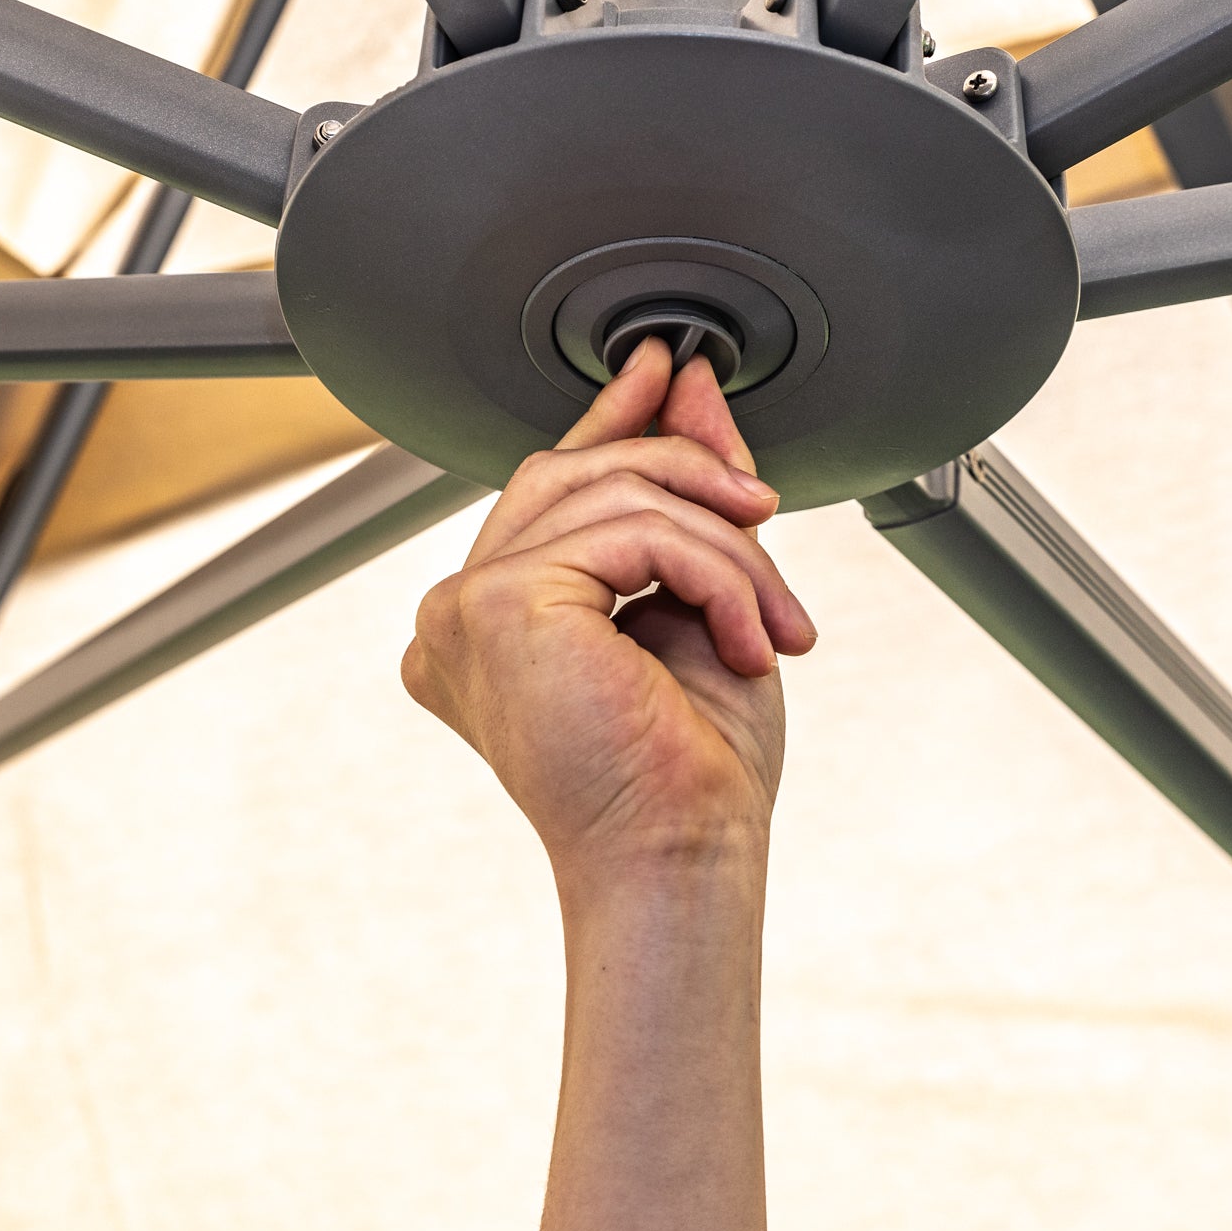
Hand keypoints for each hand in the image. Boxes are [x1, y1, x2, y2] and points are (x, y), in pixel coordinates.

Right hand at [401, 336, 813, 889]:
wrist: (687, 859)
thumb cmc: (688, 768)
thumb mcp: (702, 594)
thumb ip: (686, 491)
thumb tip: (687, 388)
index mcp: (492, 620)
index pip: (547, 484)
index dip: (610, 417)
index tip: (667, 371)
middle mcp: (456, 613)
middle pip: (574, 472)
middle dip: (687, 471)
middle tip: (763, 507)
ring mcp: (463, 608)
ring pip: (616, 496)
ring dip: (725, 549)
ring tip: (775, 621)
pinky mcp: (495, 606)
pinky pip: (632, 530)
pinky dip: (716, 573)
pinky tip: (747, 637)